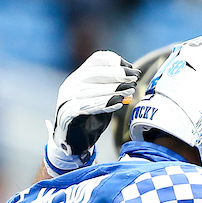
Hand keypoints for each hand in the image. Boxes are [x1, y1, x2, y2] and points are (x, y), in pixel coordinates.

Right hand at [47, 51, 139, 171]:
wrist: (74, 142)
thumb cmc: (91, 120)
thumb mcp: (105, 100)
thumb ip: (114, 89)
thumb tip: (132, 77)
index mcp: (80, 77)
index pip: (95, 60)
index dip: (114, 61)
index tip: (131, 68)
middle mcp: (72, 84)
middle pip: (94, 73)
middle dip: (116, 74)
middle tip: (134, 78)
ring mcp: (67, 98)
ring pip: (90, 89)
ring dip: (113, 89)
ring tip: (130, 91)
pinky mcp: (68, 113)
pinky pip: (86, 106)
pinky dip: (103, 104)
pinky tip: (118, 104)